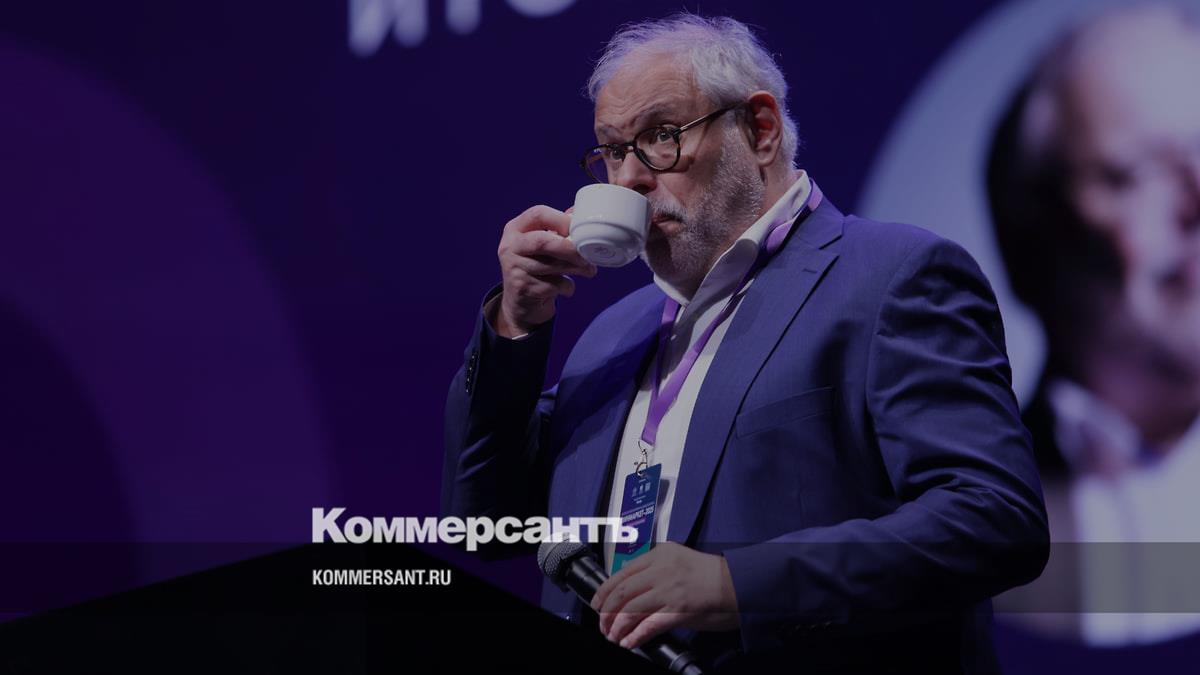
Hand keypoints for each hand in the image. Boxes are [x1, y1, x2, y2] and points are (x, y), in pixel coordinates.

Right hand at [495, 205, 595, 336]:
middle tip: (588, 255)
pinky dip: (567, 287)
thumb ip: (559, 228)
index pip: (538, 214)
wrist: (522, 303)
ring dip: (576, 268)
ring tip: (589, 270)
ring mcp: (513, 268)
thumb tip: (580, 212)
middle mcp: (509, 246)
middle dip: (570, 248)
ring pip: (551, 265)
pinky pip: (553, 285)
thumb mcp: (543, 245)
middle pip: (543, 241)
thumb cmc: (538, 268)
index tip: (580, 230)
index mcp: (515, 229)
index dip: (562, 220)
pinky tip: (566, 288)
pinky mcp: (522, 288)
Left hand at [590, 542, 739, 649]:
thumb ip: (655, 571)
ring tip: (614, 636)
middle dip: (607, 612)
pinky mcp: (680, 608)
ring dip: (618, 626)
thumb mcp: (678, 561)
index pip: (622, 572)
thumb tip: (631, 592)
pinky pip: (650, 624)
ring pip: (631, 609)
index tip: (597, 603)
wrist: (737, 581)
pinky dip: (636, 635)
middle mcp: (662, 568)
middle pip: (622, 591)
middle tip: (602, 624)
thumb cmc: (710, 573)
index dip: (605, 591)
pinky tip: (629, 642)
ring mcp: (670, 588)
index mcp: (660, 554)